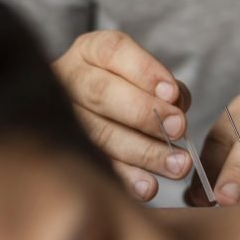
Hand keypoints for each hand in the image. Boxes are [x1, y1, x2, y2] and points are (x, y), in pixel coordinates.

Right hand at [53, 31, 192, 200]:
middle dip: (144, 114)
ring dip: (143, 153)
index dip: (144, 71)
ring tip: (177, 166)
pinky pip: (95, 166)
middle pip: (102, 93)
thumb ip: (163, 86)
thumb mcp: (144, 74)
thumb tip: (176, 105)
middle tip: (178, 129)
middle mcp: (68, 78)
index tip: (173, 93)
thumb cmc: (130, 89)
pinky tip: (148, 188)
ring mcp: (61, 116)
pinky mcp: (66, 152)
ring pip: (98, 134)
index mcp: (90, 51)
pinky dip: (125, 179)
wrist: (88, 109)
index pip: (113, 51)